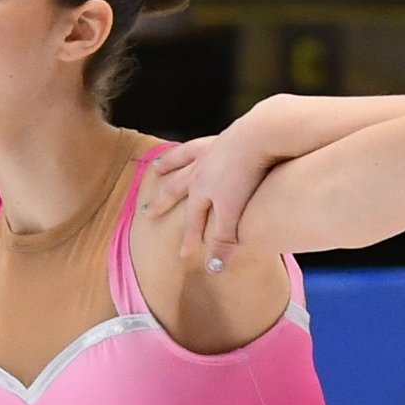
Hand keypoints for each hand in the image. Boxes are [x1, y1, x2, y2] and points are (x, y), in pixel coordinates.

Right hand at [145, 114, 280, 263]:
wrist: (258, 135)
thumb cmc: (245, 174)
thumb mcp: (233, 212)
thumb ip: (223, 240)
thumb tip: (214, 269)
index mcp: (202, 190)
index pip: (193, 220)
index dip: (190, 239)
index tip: (184, 255)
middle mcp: (200, 171)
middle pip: (177, 189)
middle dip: (162, 202)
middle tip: (146, 211)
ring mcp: (210, 152)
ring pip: (183, 160)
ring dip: (169, 165)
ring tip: (157, 167)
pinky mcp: (223, 136)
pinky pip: (200, 144)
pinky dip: (190, 147)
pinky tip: (194, 148)